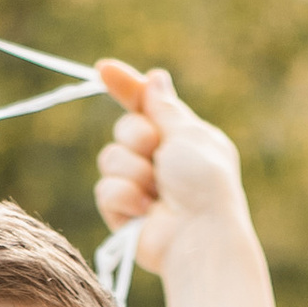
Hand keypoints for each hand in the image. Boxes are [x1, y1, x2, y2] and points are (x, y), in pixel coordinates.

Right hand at [94, 62, 281, 306]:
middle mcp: (162, 161)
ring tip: (154, 190)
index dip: (126, 87)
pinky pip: (105, 190)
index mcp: (183, 138)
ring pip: (110, 158)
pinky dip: (124, 197)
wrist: (198, 237)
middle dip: (136, 136)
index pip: (147, 106)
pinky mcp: (124, 214)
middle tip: (157, 152)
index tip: (103, 69)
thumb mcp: (188, 134)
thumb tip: (156, 76)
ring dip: (132, 169)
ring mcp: (142, 187)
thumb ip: (164, 107)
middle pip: (125, 128)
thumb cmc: (203, 185)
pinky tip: (144, 212)